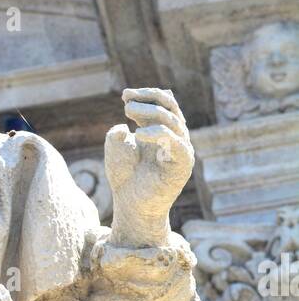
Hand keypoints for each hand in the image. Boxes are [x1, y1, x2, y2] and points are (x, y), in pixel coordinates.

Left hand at [105, 87, 193, 246]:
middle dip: (149, 99)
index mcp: (162, 129)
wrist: (132, 206)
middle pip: (170, 107)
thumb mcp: (116, 151)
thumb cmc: (125, 178)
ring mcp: (182, 149)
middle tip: (126, 101)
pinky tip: (138, 134)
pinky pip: (176, 141)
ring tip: (127, 111)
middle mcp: (175, 137)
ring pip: (173, 120)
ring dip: (149, 112)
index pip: (162, 103)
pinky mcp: (183, 163)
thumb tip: (122, 127)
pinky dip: (157, 134)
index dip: (146, 95)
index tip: (125, 94)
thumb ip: (117, 136)